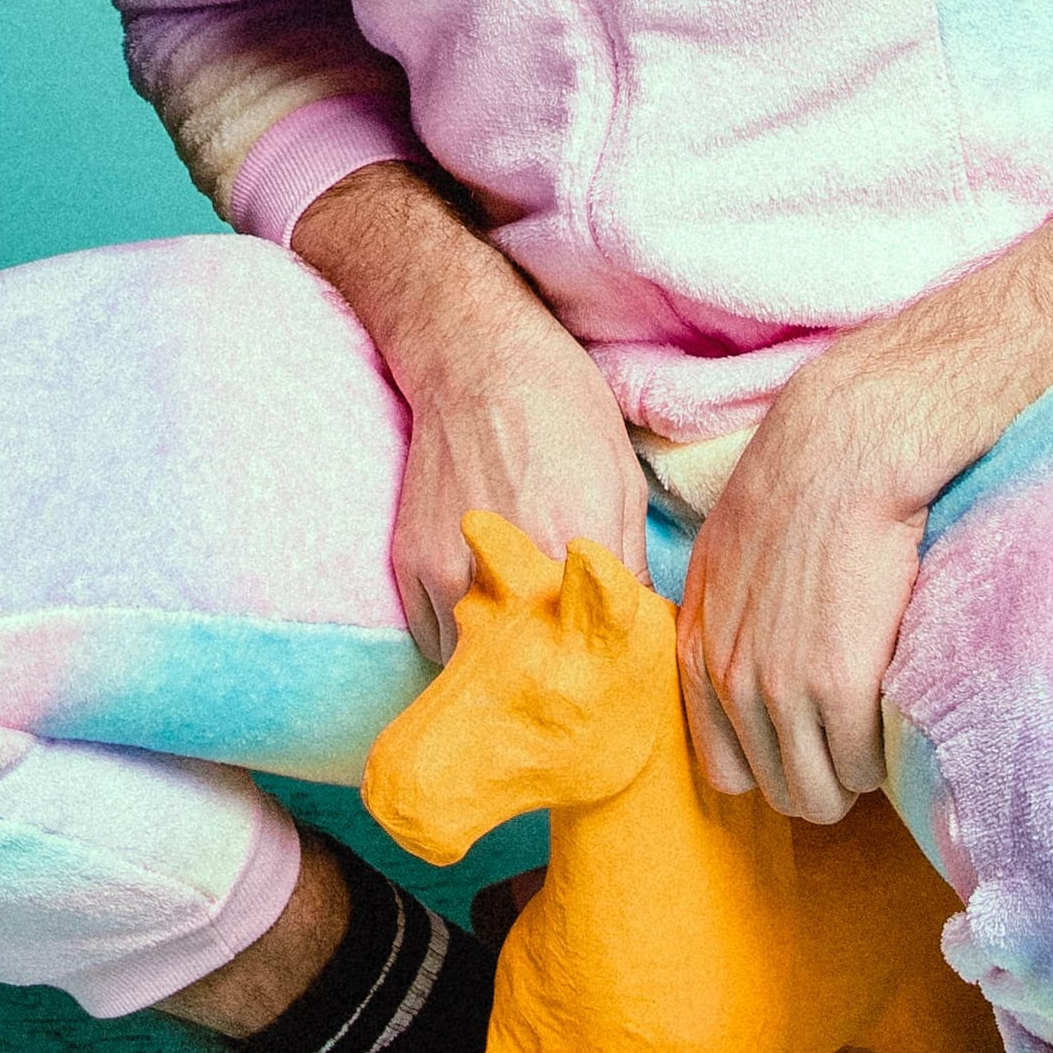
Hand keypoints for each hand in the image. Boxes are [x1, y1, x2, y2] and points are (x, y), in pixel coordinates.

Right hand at [294, 166, 648, 660]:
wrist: (475, 358)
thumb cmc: (562, 412)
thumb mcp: (621, 486)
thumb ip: (628, 574)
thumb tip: (641, 644)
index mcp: (573, 555)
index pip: (596, 662)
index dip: (607, 683)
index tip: (614, 694)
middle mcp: (508, 572)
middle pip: (532, 676)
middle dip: (552, 683)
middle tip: (566, 675)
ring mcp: (450, 574)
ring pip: (478, 666)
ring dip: (500, 662)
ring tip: (522, 634)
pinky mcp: (411, 567)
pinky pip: (437, 639)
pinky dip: (461, 636)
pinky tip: (485, 604)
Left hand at [678, 215, 1052, 823]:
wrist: (850, 442)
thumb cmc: (805, 484)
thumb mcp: (734, 555)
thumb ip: (732, 621)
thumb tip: (755, 666)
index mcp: (696, 647)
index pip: (720, 767)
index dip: (769, 761)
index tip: (809, 737)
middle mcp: (725, 676)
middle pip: (774, 789)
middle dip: (818, 774)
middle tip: (858, 734)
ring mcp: (775, 687)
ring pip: (819, 792)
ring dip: (856, 771)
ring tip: (883, 723)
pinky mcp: (834, 686)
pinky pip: (863, 768)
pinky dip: (888, 756)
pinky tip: (902, 707)